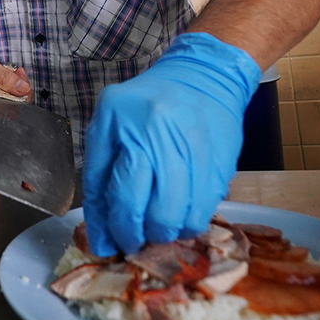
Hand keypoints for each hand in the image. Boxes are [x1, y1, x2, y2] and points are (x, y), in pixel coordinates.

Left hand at [83, 33, 261, 256]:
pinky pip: (204, 213)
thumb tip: (100, 234)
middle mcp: (163, 140)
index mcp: (127, 128)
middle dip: (137, 236)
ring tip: (156, 229)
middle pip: (151, 212)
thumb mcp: (108, 125)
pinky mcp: (220, 166)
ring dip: (164, 235)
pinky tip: (178, 218)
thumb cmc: (146, 104)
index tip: (110, 244)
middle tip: (133, 240)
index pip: (118, 194)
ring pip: (179, 219)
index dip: (113, 227)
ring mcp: (196, 154)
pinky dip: (187, 225)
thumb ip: (98, 175)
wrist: (204, 76)